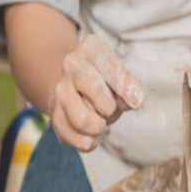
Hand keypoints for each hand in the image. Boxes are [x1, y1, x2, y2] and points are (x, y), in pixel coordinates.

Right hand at [47, 34, 144, 150]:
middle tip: (109, 109)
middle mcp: (71, 66)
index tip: (137, 101)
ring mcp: (59, 90)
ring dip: (98, 127)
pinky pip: (72, 137)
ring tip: (100, 122)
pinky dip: (87, 142)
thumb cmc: (106, 82)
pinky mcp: (54, 115)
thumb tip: (135, 100)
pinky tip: (91, 137)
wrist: (76, 89)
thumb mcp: (121, 77)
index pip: (108, 64)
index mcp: (91, 49)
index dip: (123, 85)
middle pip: (95, 91)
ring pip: (83, 121)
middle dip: (109, 108)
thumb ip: (128, 87)